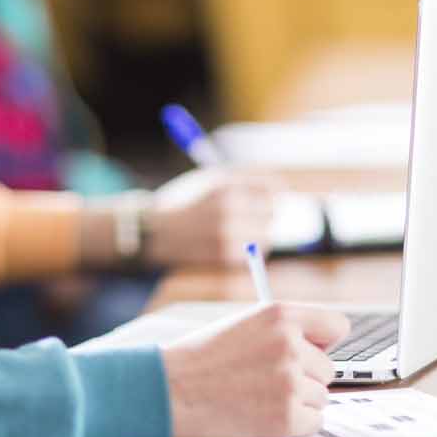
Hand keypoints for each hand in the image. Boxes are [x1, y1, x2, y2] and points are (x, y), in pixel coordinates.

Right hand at [145, 168, 275, 266]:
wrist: (153, 232)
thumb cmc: (184, 203)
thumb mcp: (209, 180)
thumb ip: (243, 183)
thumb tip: (283, 191)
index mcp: (226, 183)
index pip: (272, 187)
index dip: (274, 194)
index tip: (272, 198)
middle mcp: (229, 206)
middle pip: (272, 211)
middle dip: (267, 215)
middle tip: (256, 217)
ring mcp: (229, 232)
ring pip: (267, 236)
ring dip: (260, 235)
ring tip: (238, 232)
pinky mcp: (226, 256)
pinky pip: (253, 254)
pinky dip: (248, 251)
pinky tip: (228, 245)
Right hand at [160, 302, 349, 436]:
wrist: (171, 391)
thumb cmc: (202, 359)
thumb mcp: (245, 325)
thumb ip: (283, 331)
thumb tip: (321, 348)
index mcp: (281, 316)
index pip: (337, 326)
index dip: (325, 343)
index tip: (315, 352)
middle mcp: (290, 345)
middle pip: (328, 369)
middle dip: (305, 377)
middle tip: (269, 381)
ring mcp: (289, 382)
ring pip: (321, 397)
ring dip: (298, 402)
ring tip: (260, 397)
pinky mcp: (286, 418)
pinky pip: (314, 423)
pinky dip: (294, 425)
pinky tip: (264, 415)